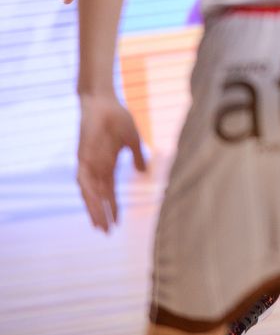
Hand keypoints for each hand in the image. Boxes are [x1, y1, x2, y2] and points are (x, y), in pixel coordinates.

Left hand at [77, 94, 146, 231]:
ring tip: (99, 224)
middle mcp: (96, 168)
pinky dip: (86, 191)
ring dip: (94, 208)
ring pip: (89, 192)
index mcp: (108, 165)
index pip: (110, 192)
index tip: (118, 223)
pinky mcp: (82, 156)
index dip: (114, 207)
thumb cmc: (117, 117)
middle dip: (102, 214)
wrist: (104, 101)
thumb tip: (144, 172)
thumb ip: (137, 156)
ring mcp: (88, 163)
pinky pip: (82, 178)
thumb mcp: (132, 140)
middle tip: (106, 232)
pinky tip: (92, 203)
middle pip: (99, 197)